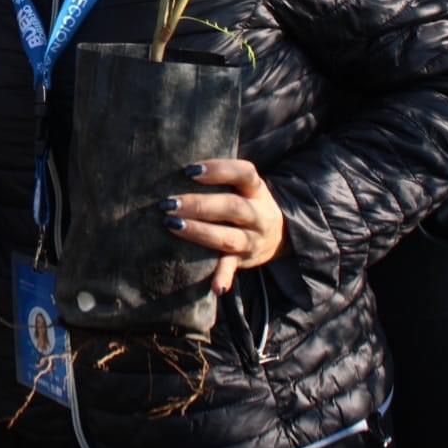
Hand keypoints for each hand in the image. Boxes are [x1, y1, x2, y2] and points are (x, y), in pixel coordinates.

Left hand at [163, 158, 284, 294]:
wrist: (280, 235)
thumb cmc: (245, 201)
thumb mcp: (242, 186)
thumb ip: (218, 175)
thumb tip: (175, 160)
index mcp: (256, 190)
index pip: (243, 173)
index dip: (218, 170)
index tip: (189, 171)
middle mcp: (258, 214)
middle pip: (232, 207)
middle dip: (199, 205)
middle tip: (168, 203)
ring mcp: (252, 239)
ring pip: (229, 237)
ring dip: (200, 233)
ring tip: (172, 226)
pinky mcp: (244, 260)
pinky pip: (234, 268)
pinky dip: (224, 278)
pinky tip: (215, 287)